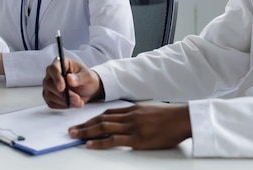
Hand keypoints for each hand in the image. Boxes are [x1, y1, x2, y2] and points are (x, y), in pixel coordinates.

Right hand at [43, 58, 104, 108]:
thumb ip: (79, 77)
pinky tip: (71, 103)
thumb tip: (69, 79)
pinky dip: (62, 106)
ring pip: (49, 95)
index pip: (53, 69)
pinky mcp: (49, 96)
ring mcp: (49, 85)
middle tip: (76, 98)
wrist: (88, 89)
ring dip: (64, 101)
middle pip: (49, 83)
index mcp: (60, 63)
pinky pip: (51, 103)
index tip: (62, 87)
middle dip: (63, 94)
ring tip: (78, 102)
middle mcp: (52, 74)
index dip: (57, 78)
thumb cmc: (87, 79)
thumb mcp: (88, 76)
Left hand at [68, 104, 191, 149]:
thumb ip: (137, 114)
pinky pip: (113, 140)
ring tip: (74, 136)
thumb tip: (128, 119)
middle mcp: (128, 116)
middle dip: (84, 125)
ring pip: (103, 128)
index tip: (83, 122)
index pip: (107, 113)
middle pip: (101, 120)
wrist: (181, 119)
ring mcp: (131, 127)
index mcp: (131, 109)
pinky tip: (90, 144)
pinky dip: (100, 142)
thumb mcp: (149, 110)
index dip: (93, 118)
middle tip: (71, 130)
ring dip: (86, 132)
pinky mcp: (136, 139)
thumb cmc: (169, 116)